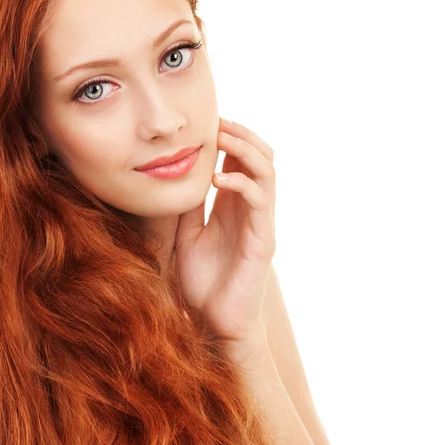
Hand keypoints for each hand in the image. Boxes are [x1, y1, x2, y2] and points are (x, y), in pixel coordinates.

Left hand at [174, 117, 275, 344]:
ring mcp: (260, 224)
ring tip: (222, 137)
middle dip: (243, 135)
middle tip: (218, 122)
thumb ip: (189, 206)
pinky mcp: (263, 240)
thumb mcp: (187, 234)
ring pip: (267, 173)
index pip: (241, 161)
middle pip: (262, 159)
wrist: (215, 323)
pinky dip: (241, 183)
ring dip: (246, 150)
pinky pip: (259, 202)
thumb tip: (178, 173)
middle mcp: (251, 210)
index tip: (207, 121)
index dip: (230, 137)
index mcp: (234, 207)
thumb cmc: (203, 283)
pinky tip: (217, 178)